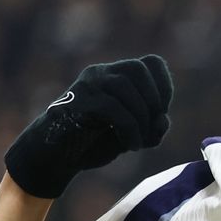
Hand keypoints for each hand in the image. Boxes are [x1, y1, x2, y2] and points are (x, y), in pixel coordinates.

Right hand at [5, 55, 173, 197]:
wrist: (56, 158)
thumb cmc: (94, 144)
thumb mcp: (132, 136)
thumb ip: (152, 129)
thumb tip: (162, 121)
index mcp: (116, 75)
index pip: (152, 63)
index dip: (164, 87)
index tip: (160, 114)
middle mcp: (101, 73)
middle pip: (138, 68)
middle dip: (154, 100)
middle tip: (152, 128)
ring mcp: (86, 85)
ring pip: (124, 86)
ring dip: (141, 117)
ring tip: (139, 142)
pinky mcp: (75, 102)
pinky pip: (111, 107)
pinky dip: (129, 128)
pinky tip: (131, 146)